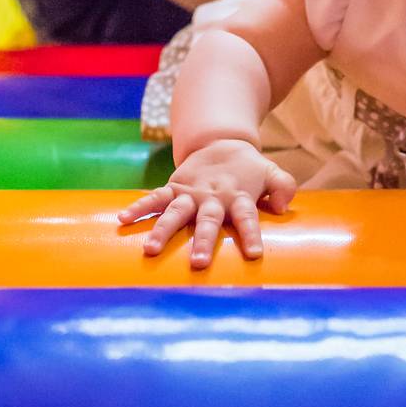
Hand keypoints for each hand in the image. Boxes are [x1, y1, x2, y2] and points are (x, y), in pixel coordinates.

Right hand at [117, 139, 295, 267]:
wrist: (223, 143)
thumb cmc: (249, 170)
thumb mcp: (272, 172)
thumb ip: (283, 186)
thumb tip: (283, 205)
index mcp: (238, 195)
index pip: (247, 216)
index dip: (251, 233)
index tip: (254, 254)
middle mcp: (212, 196)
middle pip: (208, 219)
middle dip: (202, 240)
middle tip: (197, 264)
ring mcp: (191, 192)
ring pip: (176, 211)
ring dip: (164, 229)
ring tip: (150, 249)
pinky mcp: (174, 187)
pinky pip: (155, 197)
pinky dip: (139, 206)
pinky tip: (123, 219)